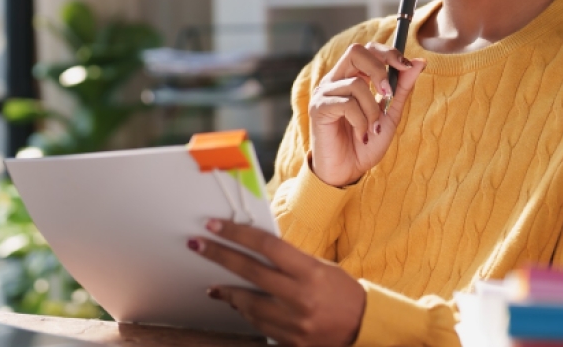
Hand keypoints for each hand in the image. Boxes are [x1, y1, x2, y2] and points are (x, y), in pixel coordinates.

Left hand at [190, 219, 364, 346]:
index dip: (236, 233)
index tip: (214, 226)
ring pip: (248, 303)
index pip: (266, 246)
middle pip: (250, 271)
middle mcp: (301, 296)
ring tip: (214, 285)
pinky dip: (244, 312)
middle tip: (198, 245)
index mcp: (310, 271)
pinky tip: (236, 305)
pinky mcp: (290, 340)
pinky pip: (259, 324)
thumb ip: (288, 260)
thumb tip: (253, 248)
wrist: (363, 327)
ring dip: (227, 292)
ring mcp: (294, 322)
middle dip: (220, 256)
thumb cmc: (342, 292)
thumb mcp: (320, 267)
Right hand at [309, 43, 424, 186]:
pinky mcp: (318, 108)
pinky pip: (347, 104)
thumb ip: (402, 88)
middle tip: (388, 94)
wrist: (347, 171)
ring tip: (372, 128)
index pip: (368, 49)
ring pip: (356, 84)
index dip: (388, 53)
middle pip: (356, 51)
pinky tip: (361, 134)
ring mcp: (324, 93)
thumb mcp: (390, 114)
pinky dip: (361, 121)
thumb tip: (420, 62)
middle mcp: (335, 80)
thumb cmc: (365, 143)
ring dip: (372, 109)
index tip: (407, 67)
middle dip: (379, 70)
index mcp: (351, 77)